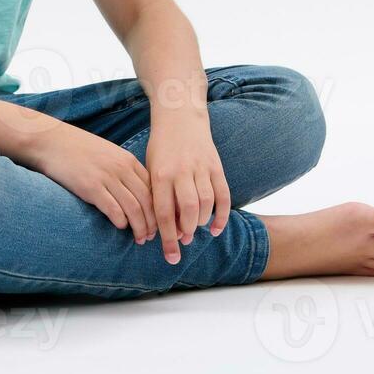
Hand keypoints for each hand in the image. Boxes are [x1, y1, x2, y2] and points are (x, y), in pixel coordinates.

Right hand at [26, 121, 157, 245]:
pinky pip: (113, 209)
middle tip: (151, 237)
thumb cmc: (78, 149)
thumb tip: (135, 192)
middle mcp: (121, 168)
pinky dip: (121, 222)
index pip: (153, 188)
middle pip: (147, 201)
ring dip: (140, 227)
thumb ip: (123, 169)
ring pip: (134, 208)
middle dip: (153, 223)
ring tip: (139, 239)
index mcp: (128, 160)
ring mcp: (107, 177)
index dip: (159, 208)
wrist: (51, 141)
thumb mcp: (108, 153)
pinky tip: (121, 227)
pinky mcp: (91, 187)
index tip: (159, 222)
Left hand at [146, 112, 230, 264]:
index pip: (163, 213)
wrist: (179, 117)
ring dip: (201, 223)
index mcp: (160, 174)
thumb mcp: (151, 169)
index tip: (170, 256)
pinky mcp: (216, 166)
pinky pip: (223, 194)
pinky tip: (216, 228)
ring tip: (194, 230)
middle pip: (188, 210)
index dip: (167, 238)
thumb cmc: (161, 149)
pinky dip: (222, 214)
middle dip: (186, 232)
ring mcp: (201, 168)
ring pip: (206, 203)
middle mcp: (181, 172)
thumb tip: (164, 230)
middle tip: (184, 241)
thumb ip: (158, 196)